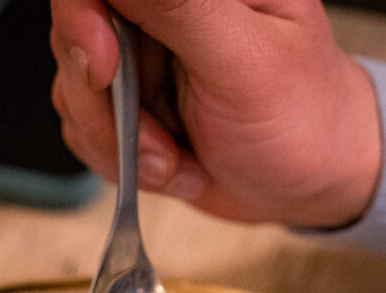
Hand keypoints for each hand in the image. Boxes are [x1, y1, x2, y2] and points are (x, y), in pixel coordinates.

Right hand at [50, 0, 381, 226]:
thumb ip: (179, 5)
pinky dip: (123, 161)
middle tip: (156, 141)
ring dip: (120, 144)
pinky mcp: (131, 100)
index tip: (102, 68)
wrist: (311, 181)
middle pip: (76, 32)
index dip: (82, 18)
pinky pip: (87, 128)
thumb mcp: (244, 60)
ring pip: (75, 88)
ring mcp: (143, 52)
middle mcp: (165, 5)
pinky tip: (174, 166)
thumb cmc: (302, 118)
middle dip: (105, 105)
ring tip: (177, 160)